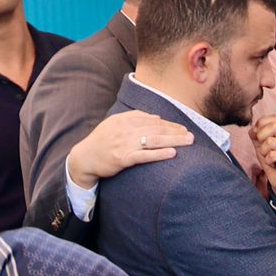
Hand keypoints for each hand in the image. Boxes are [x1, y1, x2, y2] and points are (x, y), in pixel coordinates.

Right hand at [67, 111, 189, 187]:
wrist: (84, 158)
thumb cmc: (102, 141)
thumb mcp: (115, 124)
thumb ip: (134, 118)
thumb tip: (156, 117)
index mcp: (124, 119)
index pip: (152, 120)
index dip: (170, 124)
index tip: (183, 128)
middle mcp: (125, 129)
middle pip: (156, 129)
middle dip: (176, 132)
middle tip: (192, 136)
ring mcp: (123, 143)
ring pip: (153, 140)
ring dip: (173, 141)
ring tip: (188, 142)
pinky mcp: (122, 158)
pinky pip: (144, 155)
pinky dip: (159, 154)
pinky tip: (172, 153)